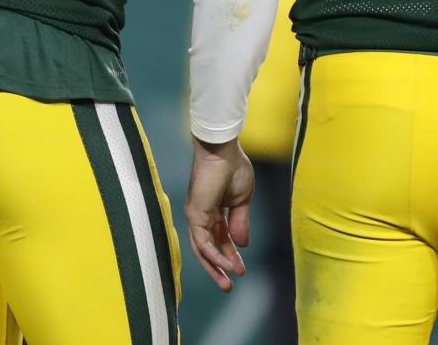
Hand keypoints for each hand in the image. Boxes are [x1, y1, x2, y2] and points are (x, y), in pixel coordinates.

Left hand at [184, 137, 255, 291]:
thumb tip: (242, 243)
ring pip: (202, 250)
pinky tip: (228, 265)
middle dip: (219, 268)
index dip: (231, 255)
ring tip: (227, 284)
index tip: (241, 269)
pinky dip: (215, 255)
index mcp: (214, 211)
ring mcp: (196, 216)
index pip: (220, 239)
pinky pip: (203, 242)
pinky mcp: (195, 215)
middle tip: (229, 286)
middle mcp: (202, 216)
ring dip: (215, 267)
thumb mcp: (243, 200)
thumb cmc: (233, 167)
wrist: (223, 151)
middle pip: (208, 249)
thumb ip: (240, 222)